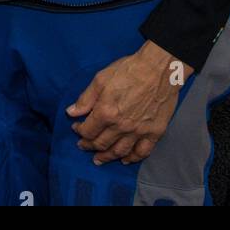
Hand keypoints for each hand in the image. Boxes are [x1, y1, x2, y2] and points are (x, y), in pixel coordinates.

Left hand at [66, 40, 192, 165]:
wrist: (158, 69)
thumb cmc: (128, 70)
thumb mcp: (100, 79)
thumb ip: (85, 99)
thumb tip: (71, 112)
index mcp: (106, 112)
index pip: (88, 130)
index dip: (80, 131)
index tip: (76, 128)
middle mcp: (122, 126)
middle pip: (102, 143)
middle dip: (89, 146)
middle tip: (83, 146)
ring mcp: (139, 131)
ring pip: (120, 151)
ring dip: (107, 157)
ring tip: (99, 159)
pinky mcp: (155, 132)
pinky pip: (142, 152)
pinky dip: (133, 158)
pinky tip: (126, 160)